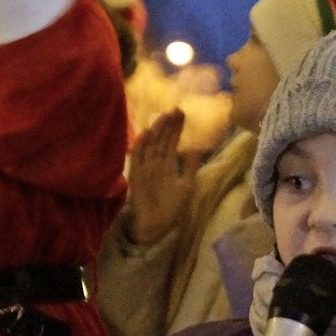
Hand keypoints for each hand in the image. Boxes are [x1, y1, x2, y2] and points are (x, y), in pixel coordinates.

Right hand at [125, 109, 195, 245]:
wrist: (156, 227)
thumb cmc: (171, 209)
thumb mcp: (187, 185)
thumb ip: (192, 167)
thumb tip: (198, 148)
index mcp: (167, 165)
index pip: (171, 142)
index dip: (176, 128)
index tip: (182, 114)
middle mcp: (155, 164)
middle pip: (161, 140)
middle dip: (168, 125)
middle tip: (176, 109)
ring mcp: (145, 168)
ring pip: (151, 145)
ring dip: (157, 131)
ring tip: (165, 115)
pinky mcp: (136, 176)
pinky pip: (138, 158)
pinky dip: (141, 145)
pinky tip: (147, 132)